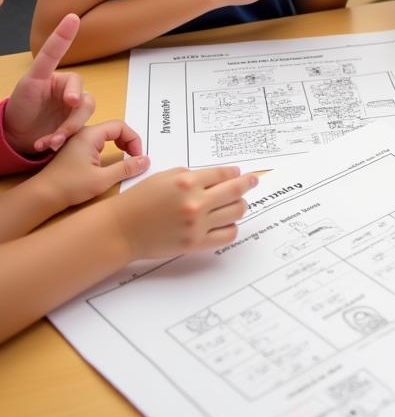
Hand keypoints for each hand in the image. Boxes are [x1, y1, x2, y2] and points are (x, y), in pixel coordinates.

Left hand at [6, 13, 94, 154]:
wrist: (15, 136)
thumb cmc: (21, 106)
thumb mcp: (29, 84)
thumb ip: (46, 68)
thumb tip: (66, 57)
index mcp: (57, 77)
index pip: (66, 61)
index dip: (65, 36)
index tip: (71, 18)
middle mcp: (69, 91)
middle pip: (85, 99)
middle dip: (73, 115)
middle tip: (62, 128)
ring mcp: (73, 108)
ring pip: (85, 115)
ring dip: (67, 130)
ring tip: (49, 141)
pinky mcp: (75, 124)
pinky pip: (79, 130)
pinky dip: (62, 139)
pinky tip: (47, 144)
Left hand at [35, 120, 148, 207]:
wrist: (41, 196)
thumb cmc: (70, 186)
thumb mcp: (102, 179)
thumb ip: (126, 168)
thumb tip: (146, 160)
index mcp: (90, 135)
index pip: (120, 126)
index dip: (133, 140)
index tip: (137, 157)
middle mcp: (83, 134)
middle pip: (113, 129)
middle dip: (128, 142)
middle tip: (134, 158)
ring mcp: (77, 142)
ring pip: (105, 137)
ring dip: (119, 146)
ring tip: (125, 160)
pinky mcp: (73, 151)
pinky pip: (96, 143)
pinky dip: (108, 149)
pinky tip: (109, 162)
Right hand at [111, 165, 258, 260]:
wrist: (121, 229)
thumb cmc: (140, 200)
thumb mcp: (166, 176)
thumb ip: (193, 175)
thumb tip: (220, 176)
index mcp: (187, 181)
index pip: (224, 174)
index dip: (235, 173)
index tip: (240, 174)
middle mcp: (195, 202)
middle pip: (235, 191)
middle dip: (247, 184)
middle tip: (252, 181)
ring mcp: (196, 224)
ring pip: (236, 212)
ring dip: (240, 205)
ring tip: (237, 203)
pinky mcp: (195, 243)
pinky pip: (227, 235)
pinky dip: (232, 227)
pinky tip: (227, 222)